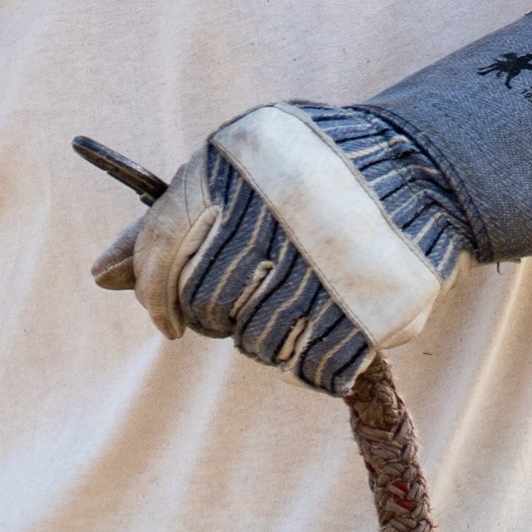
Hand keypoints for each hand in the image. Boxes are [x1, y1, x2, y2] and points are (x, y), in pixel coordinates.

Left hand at [88, 9, 531, 391]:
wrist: (432, 167)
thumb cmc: (317, 170)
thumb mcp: (242, 173)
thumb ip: (169, 224)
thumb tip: (99, 278)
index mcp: (238, 161)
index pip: (167, 247)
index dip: (159, 294)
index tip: (170, 317)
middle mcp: (278, 207)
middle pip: (210, 305)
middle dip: (220, 316)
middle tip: (252, 302)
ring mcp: (327, 259)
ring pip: (257, 344)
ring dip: (272, 340)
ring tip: (301, 306)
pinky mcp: (373, 305)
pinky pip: (315, 370)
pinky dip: (318, 366)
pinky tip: (331, 333)